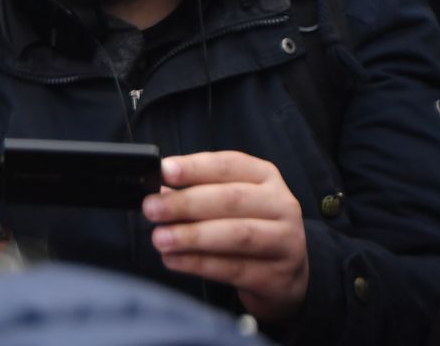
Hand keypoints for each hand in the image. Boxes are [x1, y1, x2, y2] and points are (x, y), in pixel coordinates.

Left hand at [144, 151, 310, 324]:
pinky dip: (199, 264)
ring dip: (192, 236)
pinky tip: (174, 260)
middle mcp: (280, 204)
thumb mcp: (230, 201)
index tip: (164, 171)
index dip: (194, 167)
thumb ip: (196, 191)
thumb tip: (156, 190)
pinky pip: (234, 268)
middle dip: (186, 203)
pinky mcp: (278, 275)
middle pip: (231, 199)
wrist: (287, 272)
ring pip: (236, 234)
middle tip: (152, 209)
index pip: (228, 165)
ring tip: (160, 238)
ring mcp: (286, 240)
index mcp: (265, 176)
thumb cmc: (248, 225)